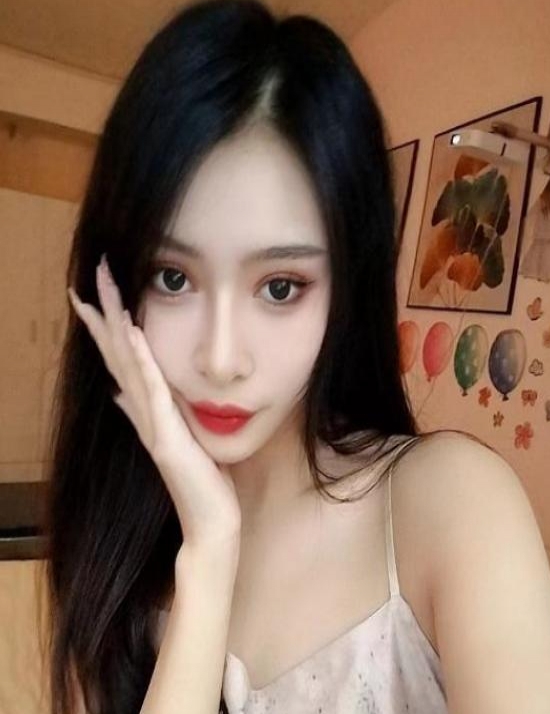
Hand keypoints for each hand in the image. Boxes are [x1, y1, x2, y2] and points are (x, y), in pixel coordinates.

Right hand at [68, 255, 241, 548]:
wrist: (211, 521)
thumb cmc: (199, 480)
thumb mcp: (174, 438)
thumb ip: (143, 414)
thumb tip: (119, 393)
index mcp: (146, 408)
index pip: (120, 358)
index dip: (105, 326)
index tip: (91, 294)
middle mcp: (143, 411)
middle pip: (117, 353)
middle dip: (105, 313)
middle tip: (92, 274)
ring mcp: (151, 423)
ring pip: (128, 364)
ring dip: (116, 326)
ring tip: (102, 290)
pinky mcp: (165, 437)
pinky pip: (152, 391)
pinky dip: (140, 360)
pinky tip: (132, 332)